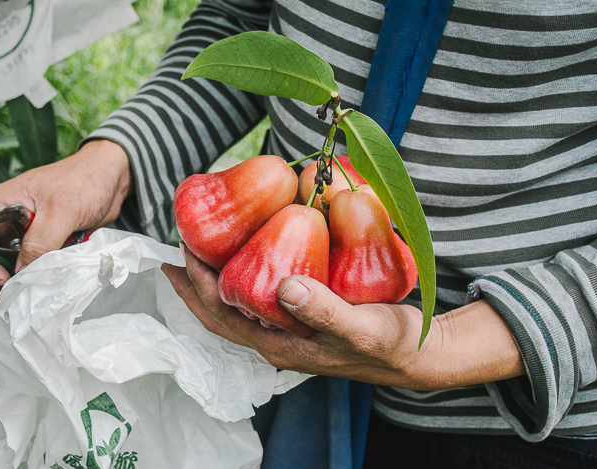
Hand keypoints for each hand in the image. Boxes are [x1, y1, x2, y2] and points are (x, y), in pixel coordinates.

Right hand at [0, 139, 132, 315]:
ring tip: (6, 306)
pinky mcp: (33, 247)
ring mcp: (14, 236)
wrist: (109, 178)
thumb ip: (40, 242)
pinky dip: (13, 286)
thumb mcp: (61, 210)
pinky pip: (14, 270)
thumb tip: (20, 275)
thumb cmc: (83, 181)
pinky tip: (20, 299)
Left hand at [162, 244, 524, 390]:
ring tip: (207, 243)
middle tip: (181, 241)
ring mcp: (289, 327)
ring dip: (217, 274)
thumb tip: (284, 287)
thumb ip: (323, 310)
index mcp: (278, 345)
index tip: (178, 252)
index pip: (219, 315)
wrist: (418, 354)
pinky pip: (263, 291)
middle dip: (194, 279)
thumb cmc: (389, 344)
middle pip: (219, 309)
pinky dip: (249, 270)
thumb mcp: (359, 327)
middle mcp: (276, 338)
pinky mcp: (304, 314)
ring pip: (239, 300)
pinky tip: (255, 248)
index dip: (194, 286)